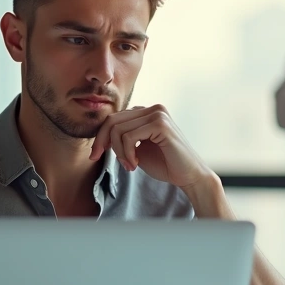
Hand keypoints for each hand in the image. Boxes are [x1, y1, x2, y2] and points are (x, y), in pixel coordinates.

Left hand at [89, 105, 214, 188]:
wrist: (188, 176)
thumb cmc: (165, 164)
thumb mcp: (137, 150)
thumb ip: (123, 139)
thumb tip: (101, 136)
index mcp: (147, 112)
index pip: (113, 118)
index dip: (100, 137)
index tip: (95, 155)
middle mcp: (153, 109)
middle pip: (112, 121)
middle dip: (104, 143)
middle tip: (114, 162)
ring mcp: (158, 114)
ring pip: (118, 130)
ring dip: (119, 152)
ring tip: (129, 165)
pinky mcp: (160, 124)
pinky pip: (129, 137)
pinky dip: (127, 153)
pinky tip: (135, 164)